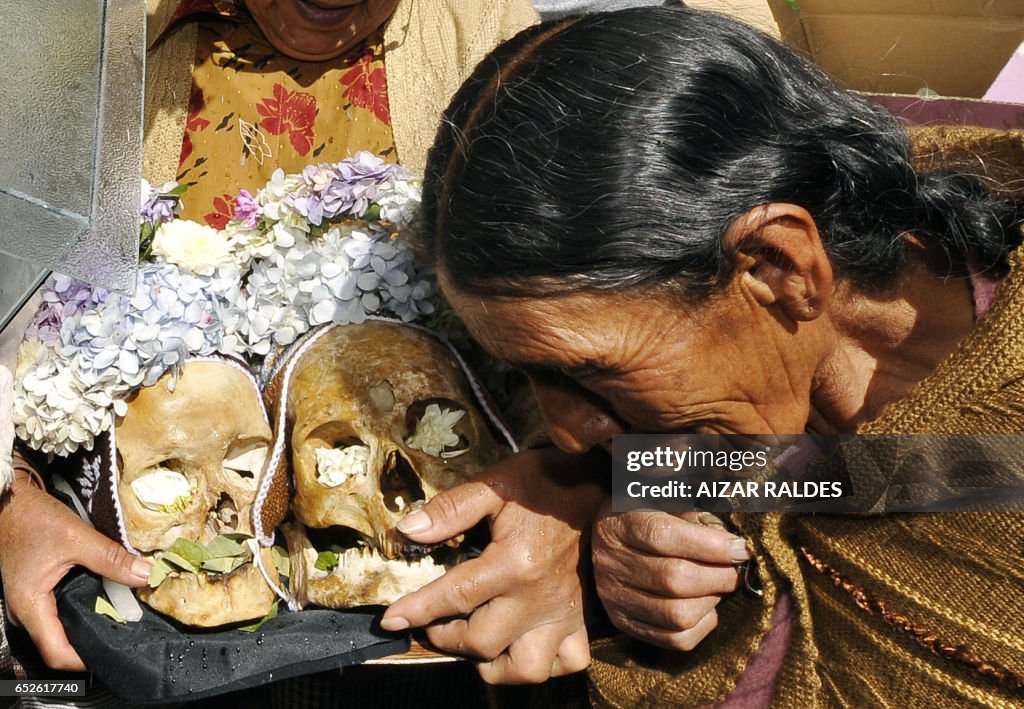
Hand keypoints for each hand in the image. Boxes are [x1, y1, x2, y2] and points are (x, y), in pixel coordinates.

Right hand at [0, 472, 150, 669]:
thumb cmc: (34, 520)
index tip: (117, 648)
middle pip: (61, 644)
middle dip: (94, 641)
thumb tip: (145, 575)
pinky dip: (83, 609)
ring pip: (62, 628)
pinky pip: (60, 612)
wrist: (11, 503)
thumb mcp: (76, 538)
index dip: (87, 659)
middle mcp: (26, 613)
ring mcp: (30, 604)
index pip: (57, 653)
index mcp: (30, 607)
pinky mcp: (37, 593)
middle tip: (128, 630)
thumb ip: (111, 558)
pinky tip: (106, 598)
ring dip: (90, 623)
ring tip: (122, 615)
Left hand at [381, 447, 608, 682]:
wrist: (598, 482)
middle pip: (483, 643)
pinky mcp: (579, 616)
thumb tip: (408, 530)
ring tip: (478, 643)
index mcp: (513, 564)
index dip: (417, 611)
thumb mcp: (494, 484)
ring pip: (527, 667)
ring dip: (495, 665)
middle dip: (448, 638)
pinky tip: (522, 643)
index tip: (391, 620)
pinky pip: (568, 661)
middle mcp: (537, 597)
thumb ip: (451, 509)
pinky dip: (544, 663)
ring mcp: (561, 612)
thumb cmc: (544, 481)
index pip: (454, 597)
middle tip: (435, 622)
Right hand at [592, 503, 749, 650]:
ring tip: (718, 584)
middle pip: (674, 580)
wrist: (610, 537)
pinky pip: (675, 639)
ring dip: (712, 601)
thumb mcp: (663, 495)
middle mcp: (610, 562)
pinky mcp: (624, 623)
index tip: (741, 548)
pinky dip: (702, 624)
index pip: (664, 537)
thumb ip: (694, 507)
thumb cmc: (647, 510)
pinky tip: (705, 604)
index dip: (709, 545)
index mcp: (619, 523)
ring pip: (678, 615)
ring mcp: (614, 597)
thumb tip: (734, 532)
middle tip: (738, 568)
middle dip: (719, 576)